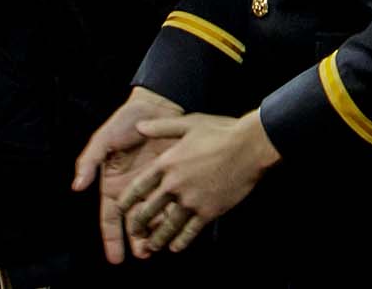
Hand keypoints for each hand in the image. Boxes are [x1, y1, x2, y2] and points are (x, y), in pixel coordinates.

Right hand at [73, 87, 185, 263]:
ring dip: (158, 233)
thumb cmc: (125, 121)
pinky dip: (176, 214)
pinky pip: (174, 201)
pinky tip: (180, 226)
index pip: (111, 219)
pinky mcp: (173, 177)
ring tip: (162, 245)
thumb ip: (88, 161)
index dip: (112, 239)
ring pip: (155, 217)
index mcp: (114, 186)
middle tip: (145, 254)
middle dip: (138, 242)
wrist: (157, 104)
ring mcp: (154, 185)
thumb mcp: (102, 139)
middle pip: (135, 224)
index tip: (116, 258)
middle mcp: (134, 190)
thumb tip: (76, 186)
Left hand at [120, 112, 278, 254]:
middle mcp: (175, 185)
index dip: (127, 201)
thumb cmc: (221, 132)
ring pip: (168, 226)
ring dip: (157, 239)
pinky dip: (181, 241)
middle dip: (139, 225)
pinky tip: (176, 247)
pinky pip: (190, 231)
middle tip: (135, 233)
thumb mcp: (188, 123)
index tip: (121, 210)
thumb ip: (161, 127)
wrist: (250, 146)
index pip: (138, 187)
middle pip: (149, 211)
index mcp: (167, 164)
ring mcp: (191, 200)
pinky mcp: (209, 211)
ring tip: (152, 247)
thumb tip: (139, 125)